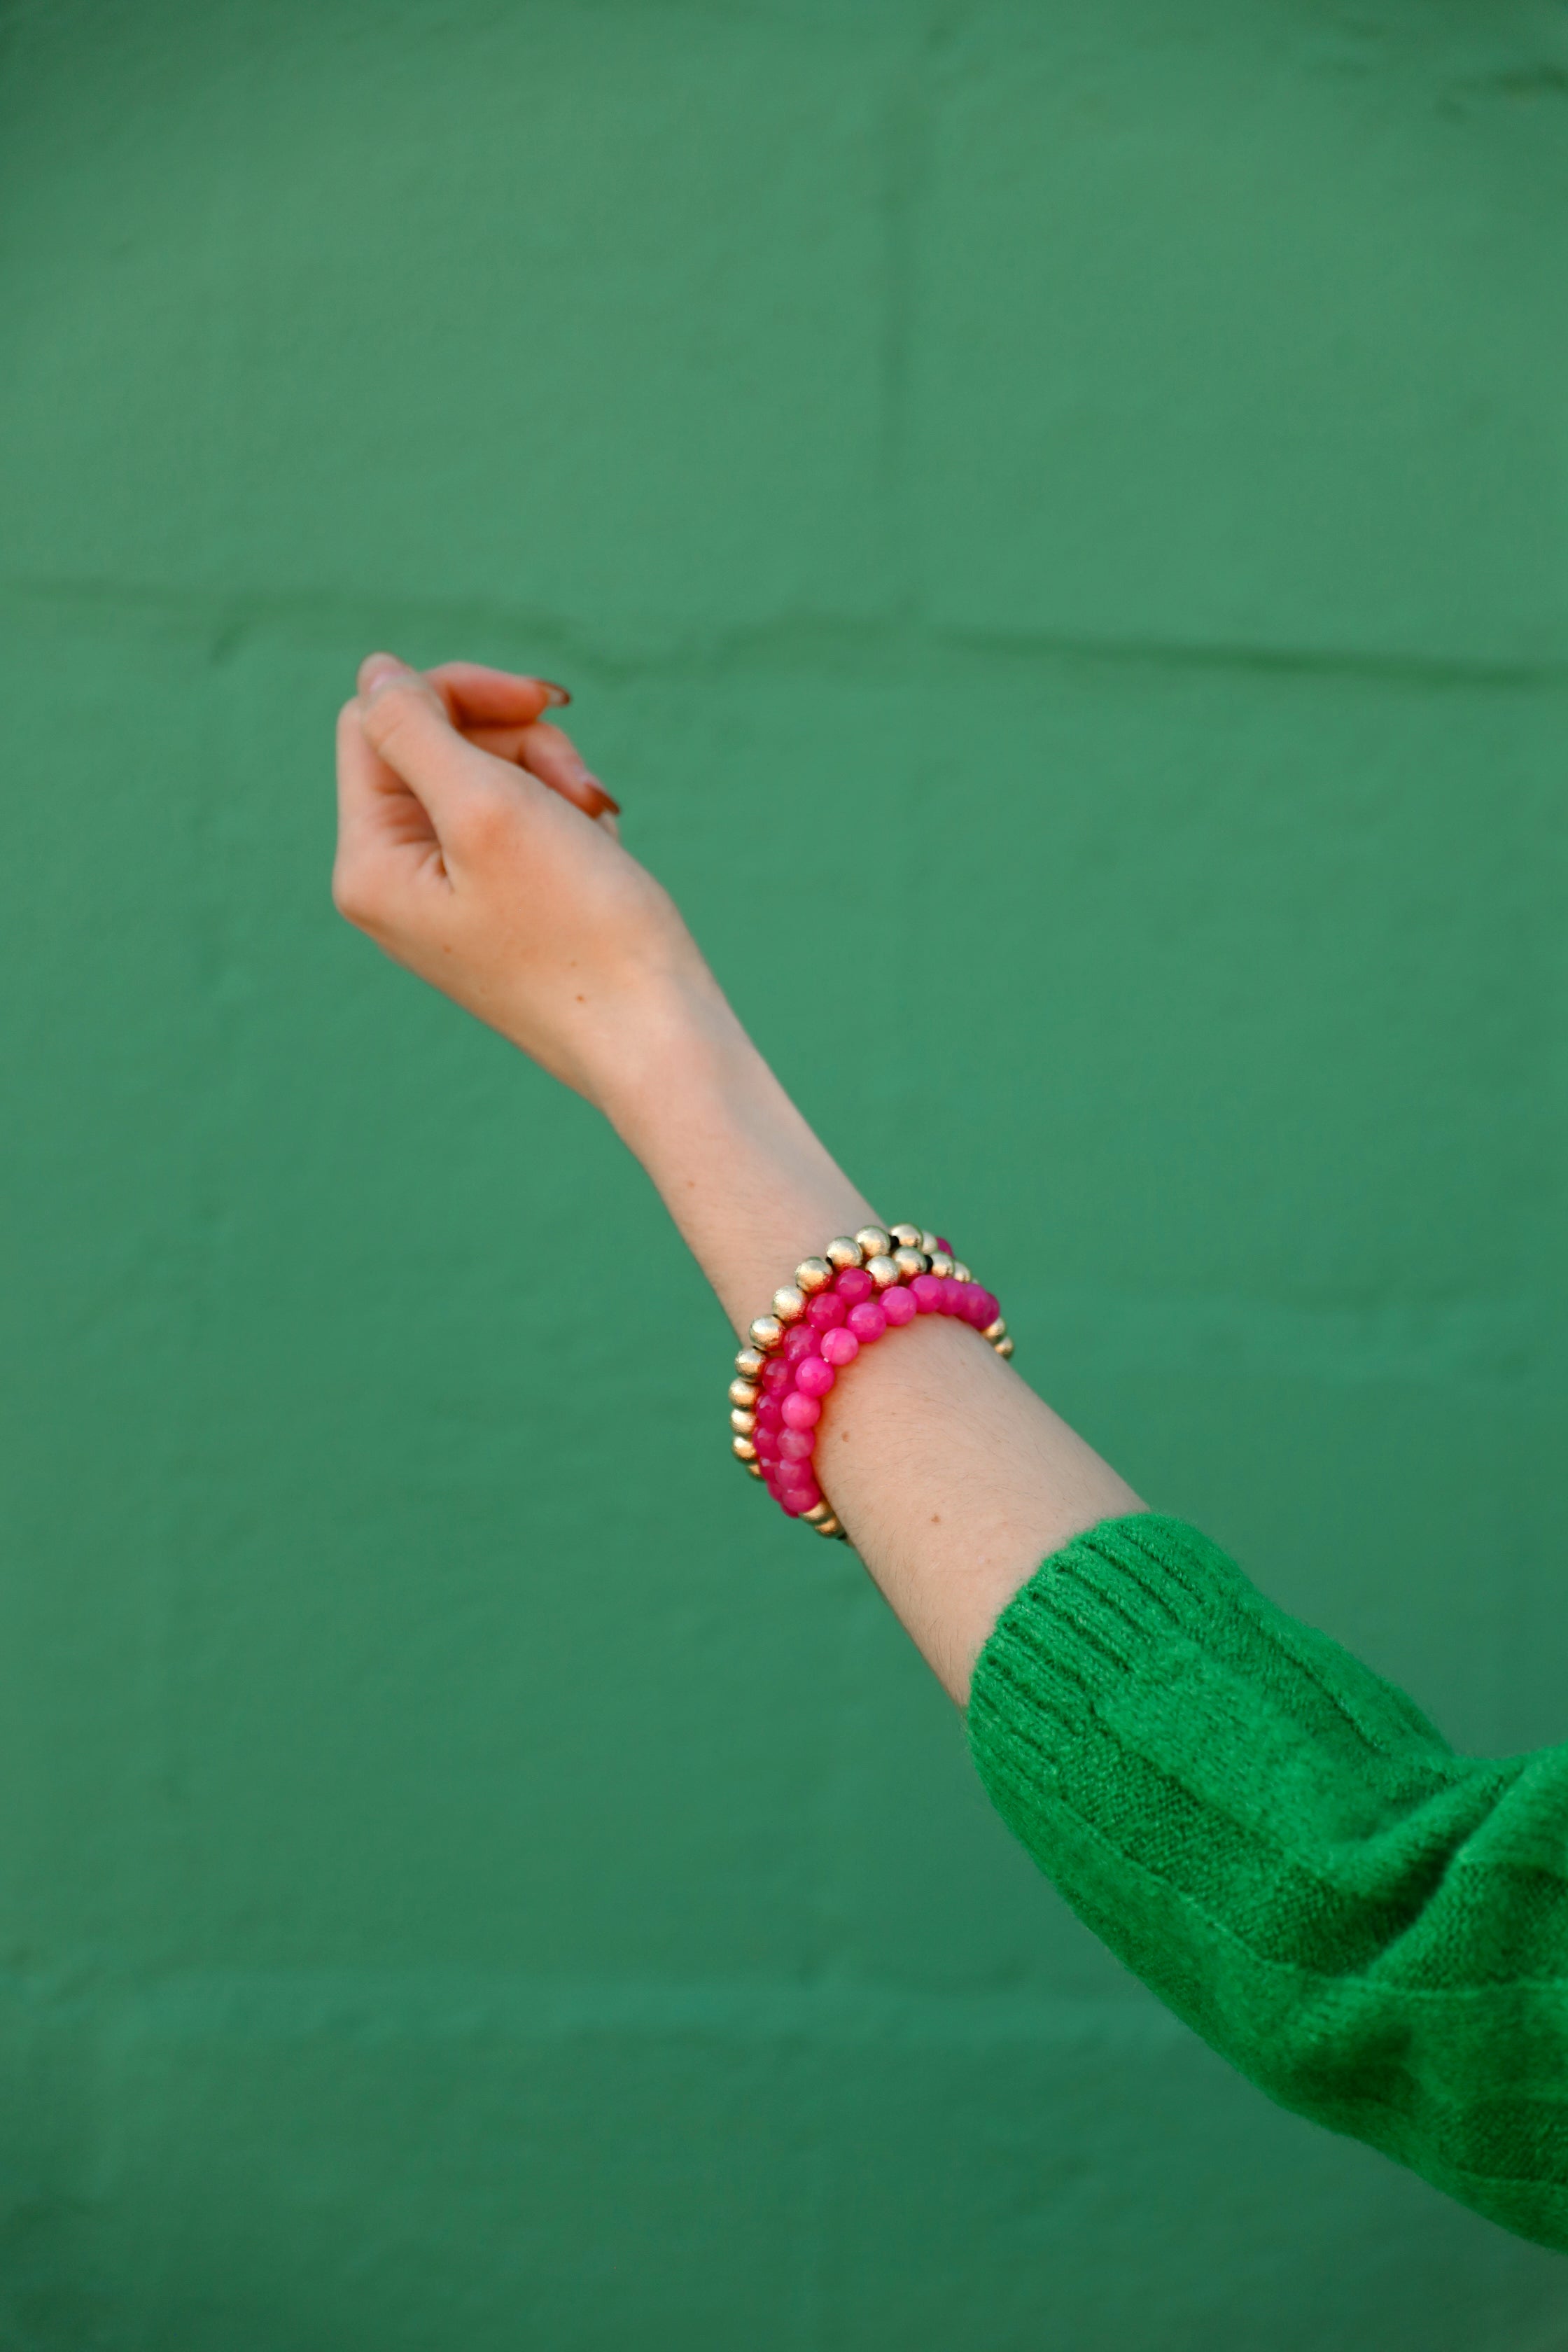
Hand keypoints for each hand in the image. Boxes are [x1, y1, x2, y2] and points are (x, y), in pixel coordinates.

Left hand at [333, 654, 717, 1105]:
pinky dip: (565, 820)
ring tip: (601, 821)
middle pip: (432, 748)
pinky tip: (603, 849)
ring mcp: (447, 902)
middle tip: (585, 786)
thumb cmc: (581, 929)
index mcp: (369, 865)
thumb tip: (374, 671)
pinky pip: (517, 828)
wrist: (658, 1039)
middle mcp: (394, 886)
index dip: (459, 692)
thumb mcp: (487, 806)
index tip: (545, 704)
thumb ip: (414, 728)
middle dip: (517, 745)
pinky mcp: (500, 913)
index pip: (378, 723)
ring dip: (550, 780)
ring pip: (484, 781)